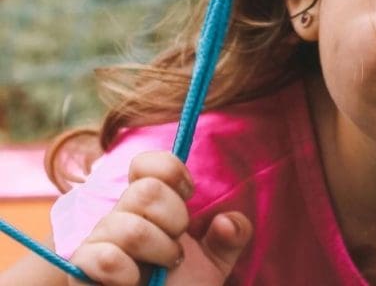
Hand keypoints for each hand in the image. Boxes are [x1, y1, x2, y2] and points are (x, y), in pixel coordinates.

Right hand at [67, 151, 252, 285]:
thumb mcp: (213, 265)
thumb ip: (230, 237)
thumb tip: (227, 220)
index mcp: (147, 208)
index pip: (146, 164)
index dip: (172, 171)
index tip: (190, 195)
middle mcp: (119, 218)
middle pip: (147, 190)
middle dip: (175, 218)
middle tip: (178, 247)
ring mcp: (98, 244)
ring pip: (129, 226)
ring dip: (159, 250)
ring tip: (162, 270)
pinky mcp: (82, 271)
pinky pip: (104, 257)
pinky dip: (127, 272)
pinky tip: (133, 282)